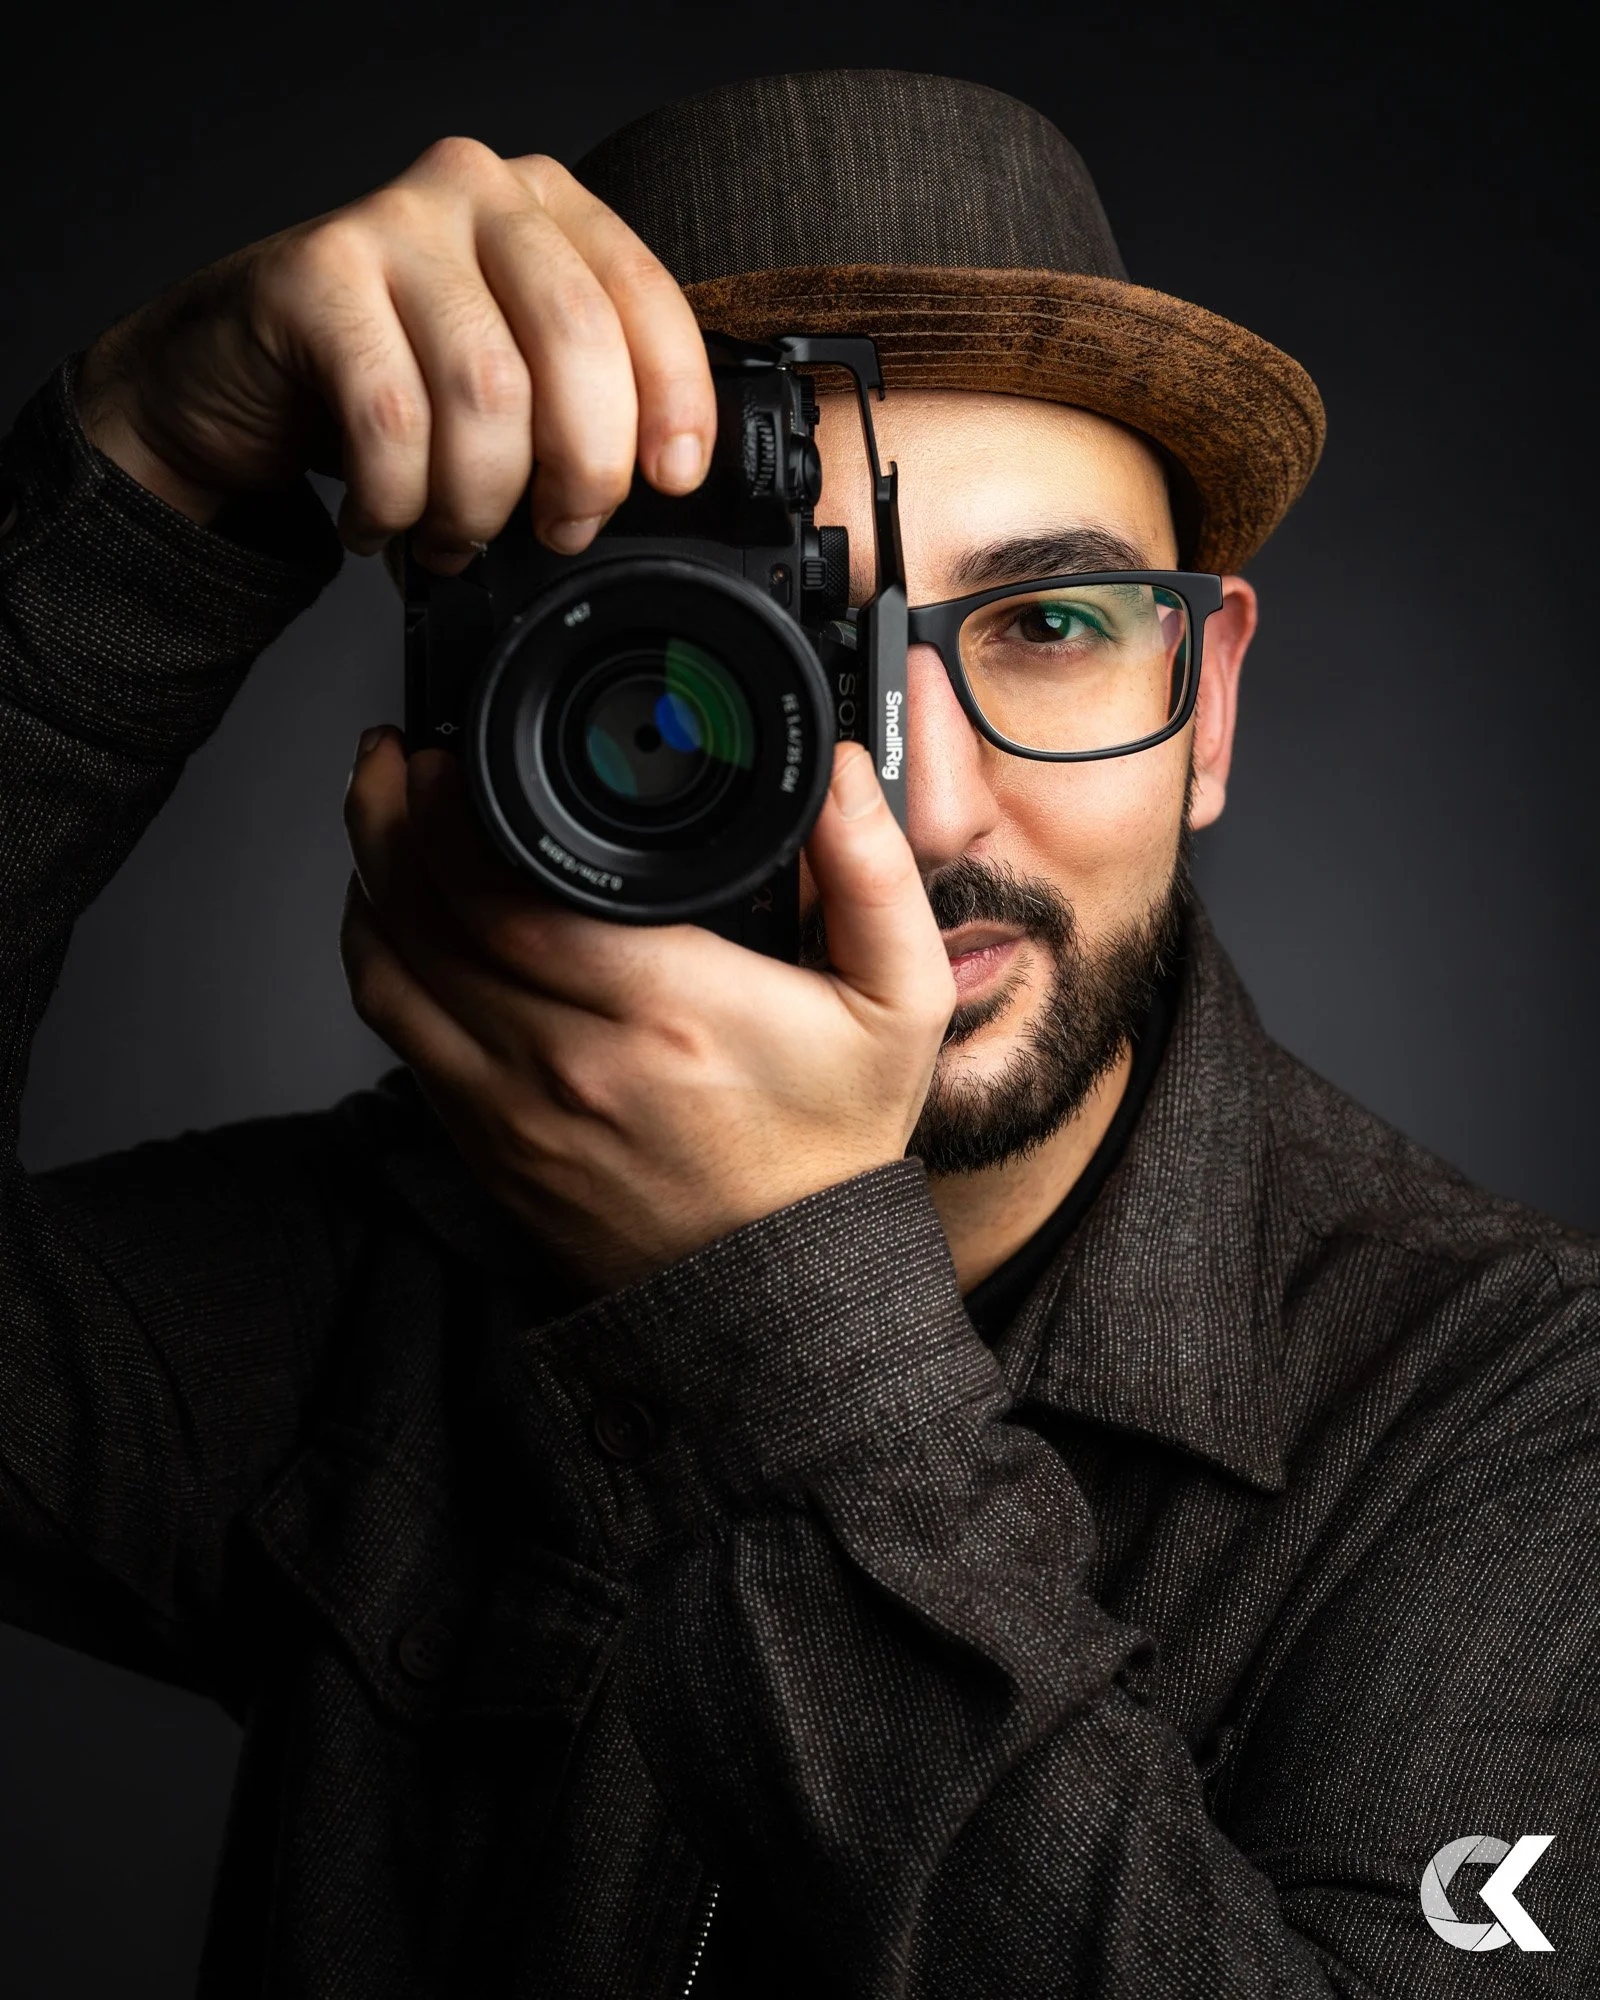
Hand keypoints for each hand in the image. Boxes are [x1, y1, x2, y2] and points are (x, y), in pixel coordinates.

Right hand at [74, 138, 714, 567]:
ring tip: (452, 538)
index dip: (674, 401)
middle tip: (558, 531)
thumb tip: (657, 486)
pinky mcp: (312, 273)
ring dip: (479, 502)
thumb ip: (584, 403)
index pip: (644, 296)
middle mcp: (476, 191)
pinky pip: (390, 419)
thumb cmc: (390, 382)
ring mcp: (392, 223)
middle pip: (576, 339)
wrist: (236, 375)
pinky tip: (380, 522)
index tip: (672, 481)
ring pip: (485, 390)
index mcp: (548, 208)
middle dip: (582, 466)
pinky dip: (396, 501)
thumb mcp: (512, 382)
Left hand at [339, 732, 956, 1296]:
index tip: (451, 752)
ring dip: (370, 880)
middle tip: (401, 755)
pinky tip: (389, 914)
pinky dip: (377, 960)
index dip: (451, 811)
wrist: (781, 1293)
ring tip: (381, 812)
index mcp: (665, 1005)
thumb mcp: (898, 1006)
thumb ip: (873, 877)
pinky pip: (399, 1035)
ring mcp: (514, 1108)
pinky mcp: (487, 1145)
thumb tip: (841, 775)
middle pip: (428, 916)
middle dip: (393, 816)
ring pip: (393, 971)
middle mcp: (570, 1056)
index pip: (505, 892)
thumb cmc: (829, 1149)